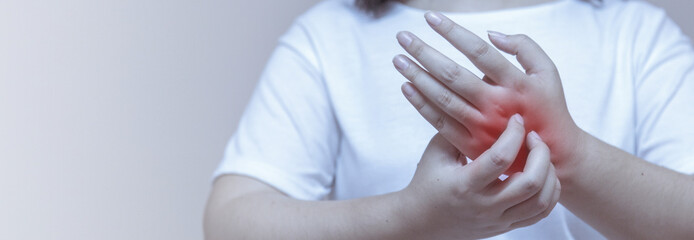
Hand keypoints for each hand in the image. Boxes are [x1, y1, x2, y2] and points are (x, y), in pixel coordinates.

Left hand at [393, 12, 584, 173]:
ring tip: (398, 59)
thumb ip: (525, 47)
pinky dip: (420, 104)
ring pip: (442, 98)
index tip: (430, 18)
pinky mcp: (471, 144)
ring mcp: (481, 126)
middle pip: (452, 74)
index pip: (478, 51)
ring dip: (416, 76)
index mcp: (515, 83)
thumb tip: (491, 34)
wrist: (552, 157)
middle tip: (402, 37)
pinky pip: (439, 122)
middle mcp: (496, 104)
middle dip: (424, 52)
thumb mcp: (548, 73)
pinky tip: (406, 87)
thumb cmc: (548, 108)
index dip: (452, 32)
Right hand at [401, 116, 559, 238]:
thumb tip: (483, 98)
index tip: (516, 119)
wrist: (422, 221)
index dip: (514, 134)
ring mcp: (498, 219)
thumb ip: (459, 127)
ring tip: (540, 155)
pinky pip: (540, 213)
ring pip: (541, 201)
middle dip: (541, 153)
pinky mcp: (506, 226)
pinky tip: (542, 173)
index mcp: (464, 184)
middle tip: (534, 136)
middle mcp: (484, 205)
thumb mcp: (437, 151)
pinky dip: (550, 191)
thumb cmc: (428, 181)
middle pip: (530, 182)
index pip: (500, 158)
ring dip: (549, 173)